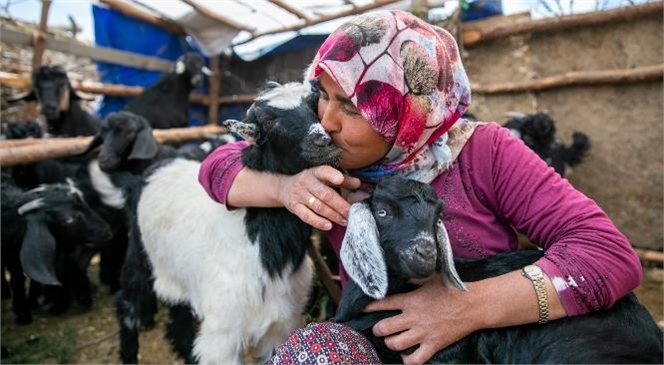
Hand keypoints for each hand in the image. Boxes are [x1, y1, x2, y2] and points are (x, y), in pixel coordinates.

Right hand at [278, 165, 360, 230]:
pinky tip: (329, 226)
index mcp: (315, 172)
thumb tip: (358, 184)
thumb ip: (343, 180)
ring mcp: (299, 194)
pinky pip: (306, 216)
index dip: (331, 175)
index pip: (323, 171)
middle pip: (325, 194)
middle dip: (340, 204)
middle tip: (351, 213)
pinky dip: (318, 222)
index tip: (340, 179)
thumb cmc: (311, 183)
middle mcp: (306, 181)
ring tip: (345, 221)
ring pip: (318, 206)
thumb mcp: (324, 178)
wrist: (284, 188)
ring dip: (333, 215)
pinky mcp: (294, 207)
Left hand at [364, 276, 478, 364]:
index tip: (363, 309)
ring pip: (395, 344)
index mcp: (411, 300)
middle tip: (378, 328)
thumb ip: (413, 278)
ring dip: (390, 343)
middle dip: (377, 329)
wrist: (474, 305)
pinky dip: (407, 360)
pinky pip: (415, 359)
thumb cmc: (452, 289)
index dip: (370, 307)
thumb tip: (399, 272)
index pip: (383, 303)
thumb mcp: (430, 278)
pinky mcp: (434, 345)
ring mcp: (423, 333)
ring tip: (391, 340)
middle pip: (384, 328)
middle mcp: (414, 317)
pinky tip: (405, 355)